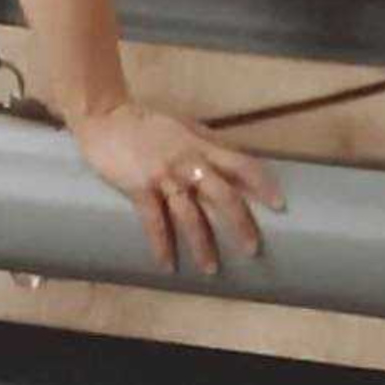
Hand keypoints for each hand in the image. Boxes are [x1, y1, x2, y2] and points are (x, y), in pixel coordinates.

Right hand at [69, 101, 282, 274]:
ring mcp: (162, 174)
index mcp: (200, 144)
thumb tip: (237, 168)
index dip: (262, 183)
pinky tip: (168, 264)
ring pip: (190, 214)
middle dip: (239, 223)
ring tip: (211, 269)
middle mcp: (186, 159)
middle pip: (222, 194)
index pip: (240, 163)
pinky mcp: (138, 185)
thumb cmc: (147, 124)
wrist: (104, 115)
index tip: (280, 205)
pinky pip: (154, 221)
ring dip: (202, 244)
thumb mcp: (183, 128)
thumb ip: (208, 146)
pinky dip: (162, 244)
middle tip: (252, 249)